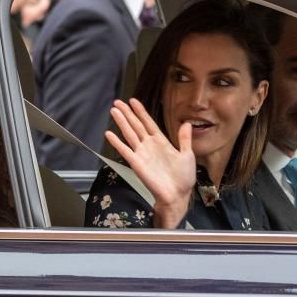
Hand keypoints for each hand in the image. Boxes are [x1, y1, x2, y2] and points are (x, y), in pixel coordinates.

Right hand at [104, 98, 194, 228]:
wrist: (177, 195)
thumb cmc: (183, 177)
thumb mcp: (187, 155)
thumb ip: (184, 139)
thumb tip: (187, 123)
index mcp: (161, 142)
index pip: (148, 123)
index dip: (141, 112)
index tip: (133, 101)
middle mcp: (149, 145)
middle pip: (136, 125)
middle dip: (127, 113)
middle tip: (118, 102)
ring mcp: (142, 153)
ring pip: (129, 134)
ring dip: (121, 122)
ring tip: (113, 111)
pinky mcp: (137, 163)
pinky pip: (125, 150)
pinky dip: (117, 142)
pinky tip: (109, 134)